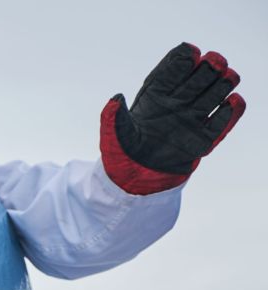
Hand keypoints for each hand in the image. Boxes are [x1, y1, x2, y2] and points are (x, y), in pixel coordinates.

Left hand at [101, 43, 245, 193]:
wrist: (134, 179)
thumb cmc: (122, 152)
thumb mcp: (113, 134)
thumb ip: (112, 118)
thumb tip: (115, 99)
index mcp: (156, 95)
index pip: (173, 69)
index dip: (184, 59)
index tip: (191, 55)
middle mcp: (177, 102)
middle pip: (200, 76)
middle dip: (210, 66)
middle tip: (214, 63)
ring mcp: (192, 118)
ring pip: (216, 93)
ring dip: (224, 82)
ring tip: (226, 77)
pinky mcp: (202, 139)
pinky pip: (222, 123)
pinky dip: (231, 111)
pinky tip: (232, 102)